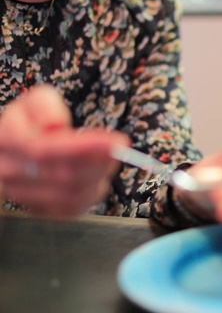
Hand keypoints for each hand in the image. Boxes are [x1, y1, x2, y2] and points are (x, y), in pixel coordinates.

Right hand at [0, 85, 128, 217]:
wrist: (15, 149)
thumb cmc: (30, 123)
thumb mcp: (35, 101)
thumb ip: (45, 106)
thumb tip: (56, 125)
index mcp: (5, 141)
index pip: (45, 150)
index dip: (85, 147)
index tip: (116, 141)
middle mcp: (8, 172)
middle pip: (62, 176)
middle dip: (99, 162)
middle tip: (119, 148)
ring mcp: (22, 195)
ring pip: (70, 194)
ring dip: (99, 176)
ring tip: (110, 157)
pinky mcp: (39, 210)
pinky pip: (72, 208)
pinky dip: (93, 192)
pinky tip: (100, 175)